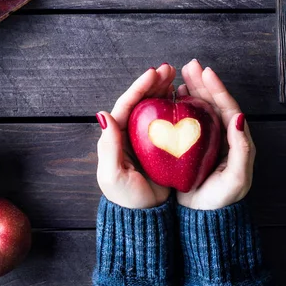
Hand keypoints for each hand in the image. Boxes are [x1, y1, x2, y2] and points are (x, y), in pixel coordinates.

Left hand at [96, 64, 175, 208]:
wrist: (145, 217)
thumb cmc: (126, 197)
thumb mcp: (113, 174)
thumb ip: (109, 145)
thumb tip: (103, 114)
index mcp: (116, 135)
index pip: (127, 104)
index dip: (140, 87)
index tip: (154, 73)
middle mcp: (130, 132)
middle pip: (141, 101)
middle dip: (154, 82)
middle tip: (169, 68)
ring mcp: (146, 138)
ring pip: (154, 107)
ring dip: (163, 89)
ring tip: (175, 76)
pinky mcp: (161, 145)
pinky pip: (167, 120)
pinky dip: (173, 106)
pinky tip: (182, 97)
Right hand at [177, 59, 255, 209]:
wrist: (204, 219)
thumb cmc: (222, 200)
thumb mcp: (236, 177)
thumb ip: (241, 149)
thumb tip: (240, 119)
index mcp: (237, 139)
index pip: (228, 107)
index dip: (217, 88)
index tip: (206, 72)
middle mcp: (224, 135)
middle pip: (214, 102)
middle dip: (203, 82)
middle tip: (190, 66)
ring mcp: (208, 139)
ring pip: (202, 107)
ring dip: (193, 89)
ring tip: (182, 75)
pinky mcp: (194, 145)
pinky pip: (189, 119)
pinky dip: (183, 105)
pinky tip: (175, 97)